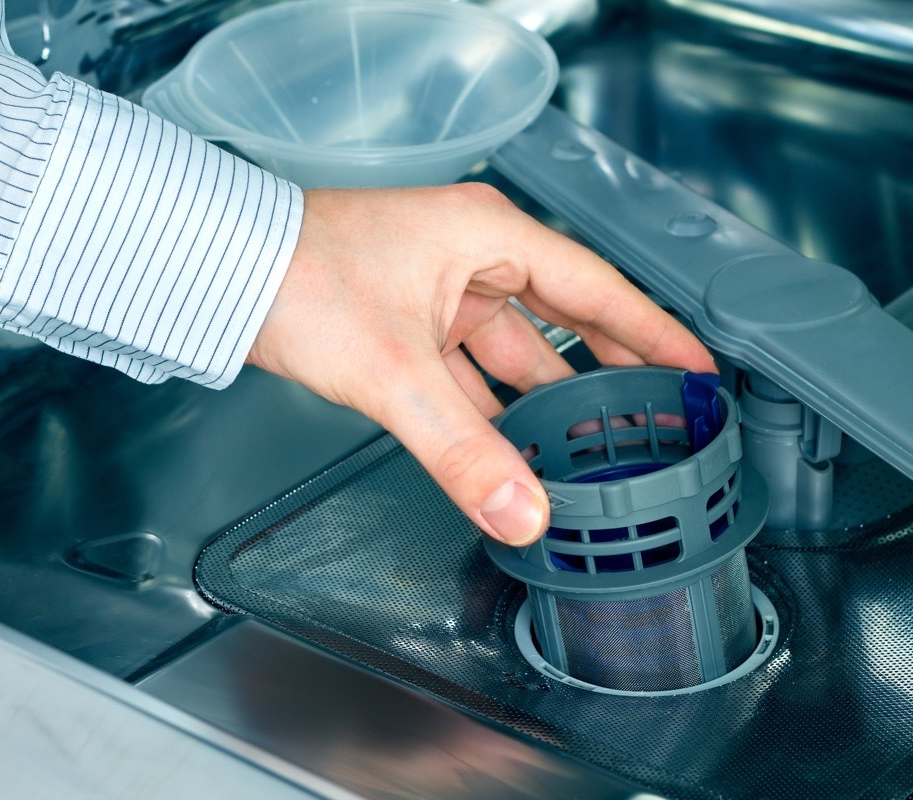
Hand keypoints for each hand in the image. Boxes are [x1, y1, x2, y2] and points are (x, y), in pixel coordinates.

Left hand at [248, 184, 716, 545]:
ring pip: (510, 355)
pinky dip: (488, 411)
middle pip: (562, 323)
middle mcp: (468, 258)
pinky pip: (467, 375)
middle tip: (656, 418)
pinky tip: (509, 449)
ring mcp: (435, 293)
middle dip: (605, 373)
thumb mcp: (395, 369)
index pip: (597, 289)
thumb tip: (520, 510)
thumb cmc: (295, 275)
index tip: (697, 368)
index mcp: (486, 237)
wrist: (214, 274)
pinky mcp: (404, 326)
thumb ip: (462, 449)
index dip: (653, 332)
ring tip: (588, 451)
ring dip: (541, 402)